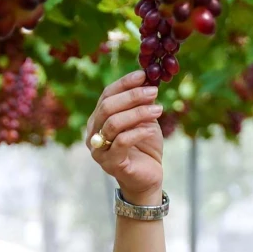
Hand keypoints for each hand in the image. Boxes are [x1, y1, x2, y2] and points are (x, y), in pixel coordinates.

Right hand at [85, 70, 164, 204]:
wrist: (148, 177)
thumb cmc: (144, 147)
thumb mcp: (144, 120)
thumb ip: (141, 103)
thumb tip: (147, 80)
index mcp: (99, 119)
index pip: (107, 95)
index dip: (124, 83)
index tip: (143, 74)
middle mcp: (93, 132)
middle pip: (107, 107)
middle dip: (132, 96)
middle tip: (153, 91)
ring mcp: (99, 149)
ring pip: (113, 123)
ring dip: (138, 113)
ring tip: (159, 109)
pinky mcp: (110, 163)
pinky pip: (122, 142)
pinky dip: (138, 132)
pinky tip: (152, 129)